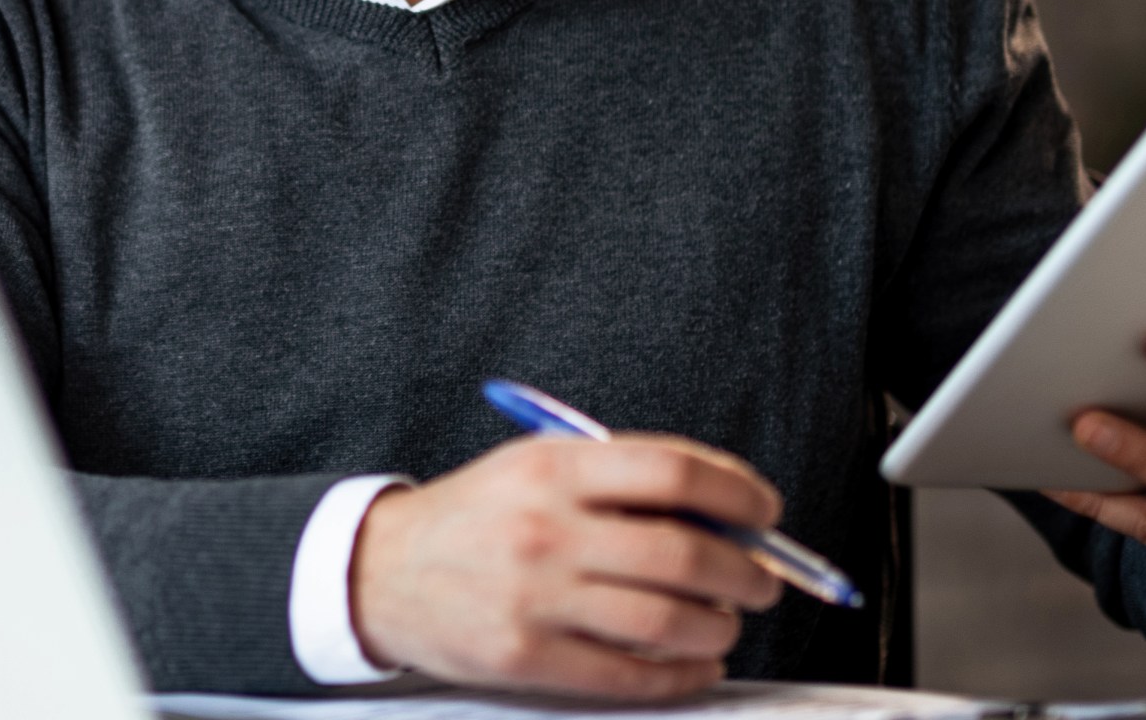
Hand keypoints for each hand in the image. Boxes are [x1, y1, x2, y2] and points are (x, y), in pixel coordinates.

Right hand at [351, 434, 784, 698]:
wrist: (380, 571)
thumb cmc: (475, 517)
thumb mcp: (538, 468)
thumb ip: (622, 481)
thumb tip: (727, 515)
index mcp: (554, 468)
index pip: (676, 473)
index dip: (740, 494)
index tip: (765, 513)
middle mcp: (547, 529)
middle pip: (685, 553)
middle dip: (746, 573)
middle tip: (761, 582)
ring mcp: (535, 596)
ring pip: (667, 621)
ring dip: (718, 627)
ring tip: (723, 623)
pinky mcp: (525, 656)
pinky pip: (629, 675)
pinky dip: (681, 676)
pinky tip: (694, 666)